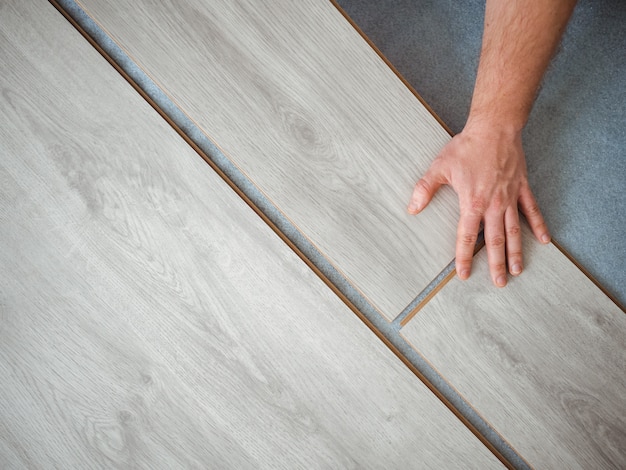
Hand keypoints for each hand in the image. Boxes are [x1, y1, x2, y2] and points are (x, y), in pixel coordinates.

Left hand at [407, 125, 550, 286]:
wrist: (494, 128)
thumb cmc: (467, 147)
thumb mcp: (440, 167)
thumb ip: (425, 189)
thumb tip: (412, 208)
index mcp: (473, 203)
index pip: (467, 237)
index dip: (465, 257)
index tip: (464, 274)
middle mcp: (494, 205)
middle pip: (496, 241)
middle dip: (497, 264)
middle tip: (499, 283)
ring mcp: (510, 197)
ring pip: (514, 231)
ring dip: (516, 252)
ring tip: (518, 270)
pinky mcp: (521, 187)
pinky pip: (531, 210)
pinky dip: (538, 225)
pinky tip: (544, 240)